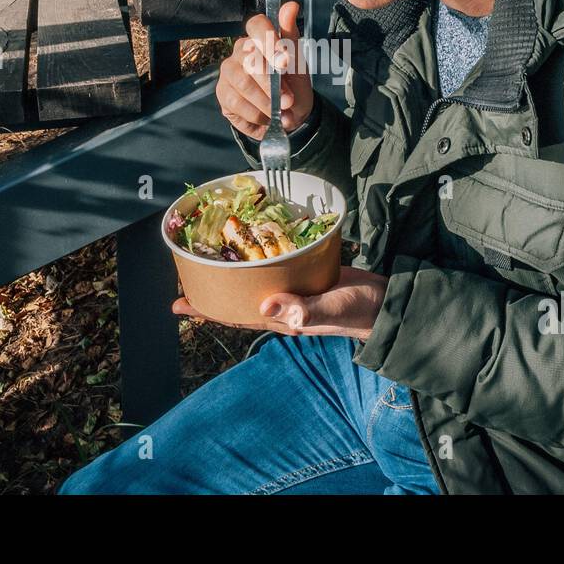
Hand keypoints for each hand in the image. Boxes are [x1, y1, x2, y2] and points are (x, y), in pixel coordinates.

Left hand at [172, 267, 387, 339]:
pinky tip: (252, 243)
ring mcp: (293, 290)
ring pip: (254, 282)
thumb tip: (265, 306)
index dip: (207, 310)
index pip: (236, 316)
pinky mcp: (305, 274)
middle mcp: (282, 306)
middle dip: (212, 289)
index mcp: (282, 319)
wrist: (385, 302)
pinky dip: (260, 256)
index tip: (178, 306)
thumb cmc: (359, 311)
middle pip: (238, 298)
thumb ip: (303, 310)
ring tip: (210, 256)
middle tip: (186, 274)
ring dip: (232, 271)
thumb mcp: (331, 309)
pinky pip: (276, 267)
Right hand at [216, 0, 313, 138]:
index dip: (268, 39)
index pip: (256, 25)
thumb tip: (291, 6)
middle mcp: (239, 52)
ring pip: (243, 84)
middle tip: (288, 100)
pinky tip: (265, 118)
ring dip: (266, 102)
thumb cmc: (292, 83)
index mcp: (258, 38)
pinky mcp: (223, 93)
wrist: (289, 113)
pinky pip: (236, 103)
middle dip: (273, 84)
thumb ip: (291, 35)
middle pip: (251, 60)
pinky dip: (256, 115)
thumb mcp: (298, 62)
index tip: (284, 60)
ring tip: (279, 112)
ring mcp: (228, 72)